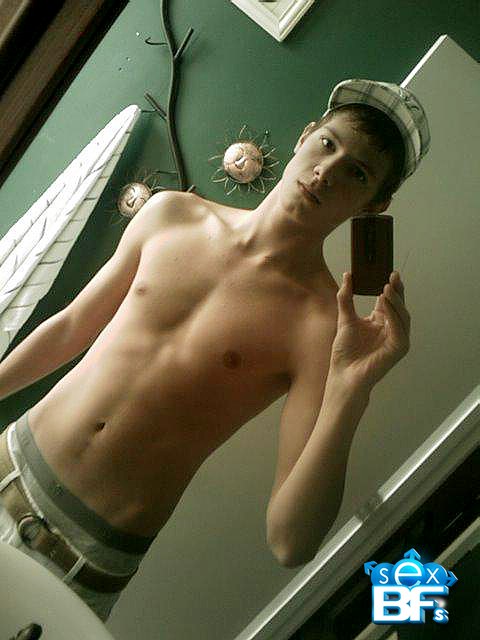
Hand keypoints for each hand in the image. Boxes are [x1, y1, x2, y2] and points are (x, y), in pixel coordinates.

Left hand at [329, 271, 410, 389]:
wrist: (343, 374)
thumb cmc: (345, 351)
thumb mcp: (345, 318)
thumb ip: (346, 297)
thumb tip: (348, 275)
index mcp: (381, 321)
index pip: (389, 300)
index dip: (391, 286)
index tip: (388, 272)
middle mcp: (392, 329)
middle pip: (399, 305)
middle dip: (397, 290)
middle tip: (393, 275)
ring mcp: (397, 339)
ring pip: (402, 315)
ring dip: (396, 301)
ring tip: (387, 288)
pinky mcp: (399, 349)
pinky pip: (399, 329)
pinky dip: (394, 315)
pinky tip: (386, 304)